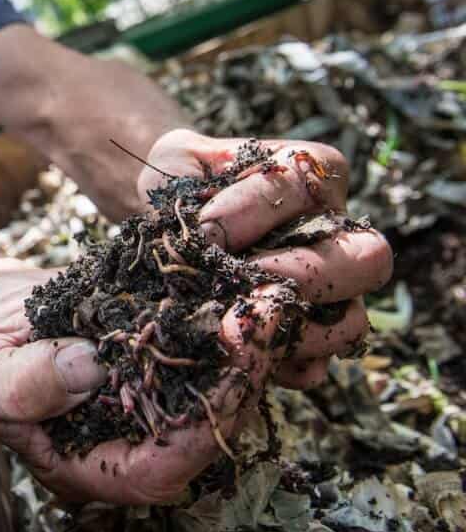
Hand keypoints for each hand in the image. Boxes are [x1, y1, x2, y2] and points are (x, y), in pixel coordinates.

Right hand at [0, 271, 281, 504]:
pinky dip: (225, 322)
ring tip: (266, 298)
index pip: (155, 471)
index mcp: (83, 463)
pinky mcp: (157, 358)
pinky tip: (244, 286)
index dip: (195, 433)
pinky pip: (202, 351)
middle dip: (239, 379)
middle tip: (263, 321)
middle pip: (198, 431)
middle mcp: (127, 439)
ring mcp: (147, 398)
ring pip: (212, 391)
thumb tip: (90, 368)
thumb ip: (25, 384)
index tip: (228, 379)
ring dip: (245, 348)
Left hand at [139, 129, 393, 387]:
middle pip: (368, 257)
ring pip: (353, 321)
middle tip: (242, 279)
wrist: (163, 227)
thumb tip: (208, 237)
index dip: (256, 208)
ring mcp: (331, 294)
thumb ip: (189, 184)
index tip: (206, 230)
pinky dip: (276, 365)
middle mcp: (338, 235)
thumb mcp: (177, 164)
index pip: (308, 185)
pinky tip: (236, 353)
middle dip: (303, 273)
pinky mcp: (305, 342)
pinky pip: (314, 366)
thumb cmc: (180, 188)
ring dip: (296, 328)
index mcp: (313, 175)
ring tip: (234, 325)